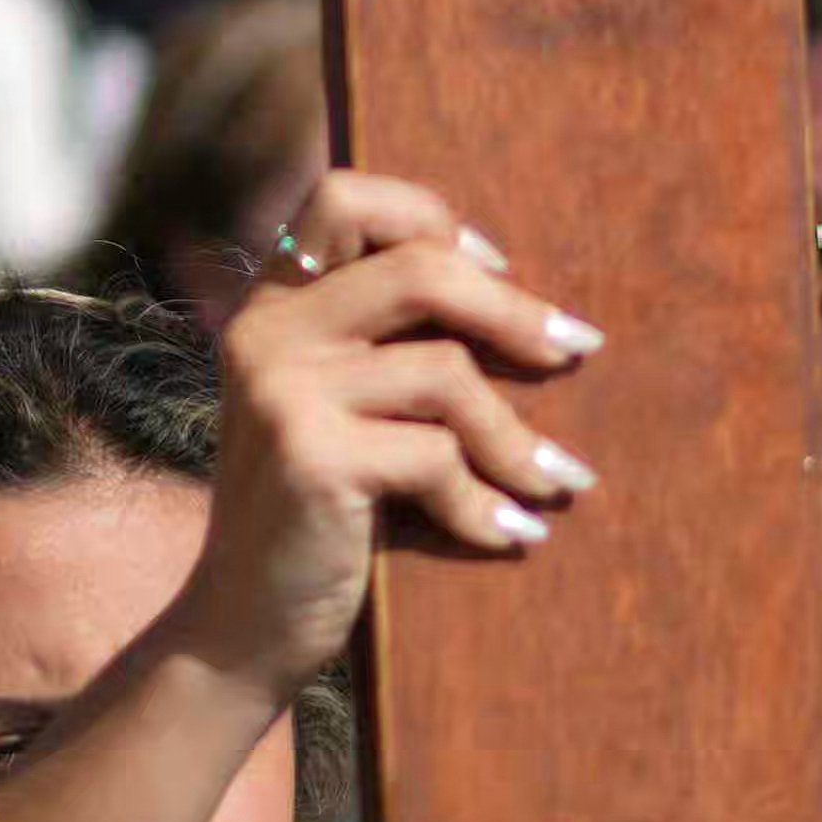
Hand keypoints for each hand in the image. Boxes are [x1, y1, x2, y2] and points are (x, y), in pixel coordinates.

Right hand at [163, 166, 603, 695]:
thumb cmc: (320, 510)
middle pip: (421, 270)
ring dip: (516, 437)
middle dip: (515, 311)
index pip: (345, 196)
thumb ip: (387, 341)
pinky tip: (512, 534)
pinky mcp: (310, 458)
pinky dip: (485, 502)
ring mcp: (282, 392)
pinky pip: (436, 458)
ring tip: (558, 481)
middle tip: (578, 350)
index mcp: (272, 304)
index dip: (430, 216)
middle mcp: (266, 332)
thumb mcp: (340, 405)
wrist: (244, 625)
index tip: (493, 266)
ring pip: (445, 372)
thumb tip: (526, 298)